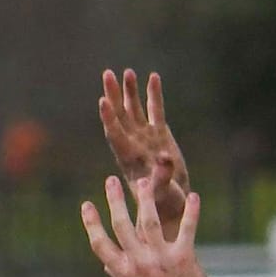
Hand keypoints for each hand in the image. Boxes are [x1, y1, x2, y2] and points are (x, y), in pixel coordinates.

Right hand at [82, 170, 212, 276]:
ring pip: (149, 221)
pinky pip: (187, 229)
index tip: (86, 205)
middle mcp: (139, 265)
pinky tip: (194, 197)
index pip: (100, 244)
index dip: (91, 223)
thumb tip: (108, 265)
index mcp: (124, 274)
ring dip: (145, 197)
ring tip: (144, 180)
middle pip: (121, 225)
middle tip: (110, 180)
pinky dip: (191, 212)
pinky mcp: (184, 259)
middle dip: (114, 200)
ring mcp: (161, 260)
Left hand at [98, 67, 189, 236]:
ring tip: (127, 71)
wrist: (172, 205)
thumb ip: (162, 176)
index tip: (103, 100)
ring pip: (134, 109)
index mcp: (130, 158)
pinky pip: (155, 110)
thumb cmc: (164, 204)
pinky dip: (153, 94)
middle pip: (119, 116)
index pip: (115, 134)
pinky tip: (153, 77)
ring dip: (129, 91)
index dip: (109, 118)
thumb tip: (164, 156)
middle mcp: (134, 144)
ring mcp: (145, 137)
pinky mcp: (160, 134)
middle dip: (113, 96)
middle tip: (107, 75)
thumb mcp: (162, 193)